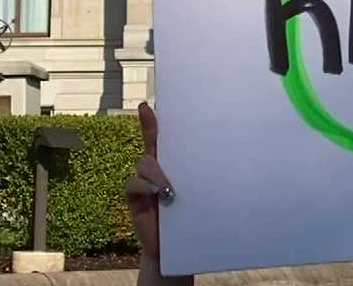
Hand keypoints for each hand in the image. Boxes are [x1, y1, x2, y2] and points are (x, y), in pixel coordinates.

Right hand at [125, 102, 191, 285]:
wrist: (178, 248)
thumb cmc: (192, 217)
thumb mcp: (199, 191)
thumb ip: (198, 173)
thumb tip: (218, 151)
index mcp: (172, 164)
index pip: (160, 138)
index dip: (152, 121)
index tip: (147, 106)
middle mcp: (156, 169)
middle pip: (152, 146)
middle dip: (153, 131)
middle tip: (156, 126)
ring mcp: (144, 182)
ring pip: (145, 163)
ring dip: (157, 172)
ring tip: (170, 189)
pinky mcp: (134, 196)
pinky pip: (134, 183)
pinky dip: (147, 186)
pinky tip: (160, 195)